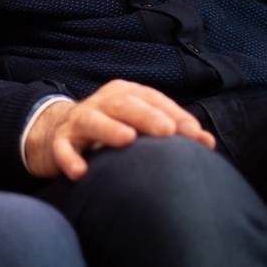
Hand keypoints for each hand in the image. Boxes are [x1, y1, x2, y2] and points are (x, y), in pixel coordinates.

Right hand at [23, 80, 215, 180]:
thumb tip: (208, 142)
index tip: (196, 134)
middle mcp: (101, 103)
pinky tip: (81, 172)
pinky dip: (69, 159)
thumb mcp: (138, 123)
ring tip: (128, 140)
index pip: (151, 99)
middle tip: (169, 132)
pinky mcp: (59, 141)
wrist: (58, 132)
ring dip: (109, 129)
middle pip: (124, 104)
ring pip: (92, 120)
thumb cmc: (111, 128)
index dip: (174, 114)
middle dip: (147, 116)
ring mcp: (78, 121)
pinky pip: (62, 149)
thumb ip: (170, 130)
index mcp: (124, 93)